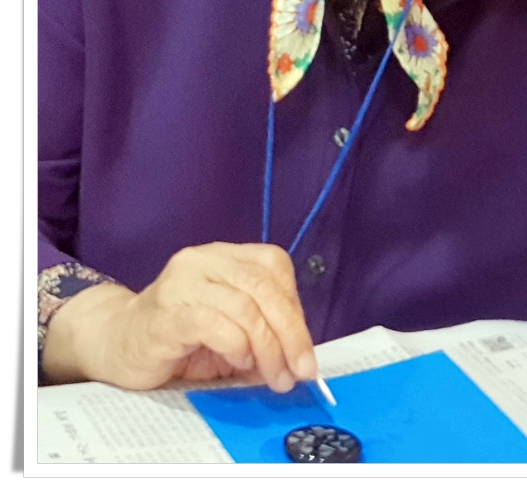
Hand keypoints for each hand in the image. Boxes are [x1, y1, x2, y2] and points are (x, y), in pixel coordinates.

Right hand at [43, 242, 317, 391]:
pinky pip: (215, 323)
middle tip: (301, 370)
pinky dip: (237, 346)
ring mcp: (183, 281)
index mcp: (224, 255)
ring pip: (244, 306)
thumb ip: (263, 328)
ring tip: (274, 376)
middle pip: (263, 286)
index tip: (305, 349)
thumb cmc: (179, 338)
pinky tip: (240, 363)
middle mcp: (204, 258)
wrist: (117, 343)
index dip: (295, 308)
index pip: (274, 266)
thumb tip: (302, 355)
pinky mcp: (167, 312)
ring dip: (268, 347)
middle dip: (291, 332)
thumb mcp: (230, 327)